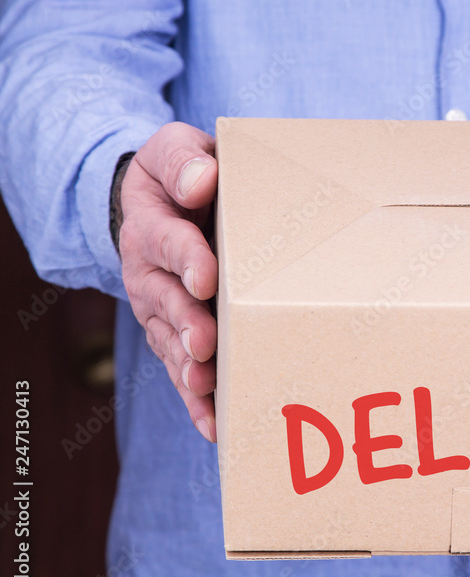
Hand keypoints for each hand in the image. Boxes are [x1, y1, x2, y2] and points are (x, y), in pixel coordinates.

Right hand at [118, 122, 219, 441]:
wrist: (158, 203)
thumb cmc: (181, 175)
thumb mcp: (176, 150)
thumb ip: (186, 161)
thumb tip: (202, 181)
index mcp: (152, 224)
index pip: (170, 241)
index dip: (187, 258)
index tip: (205, 277)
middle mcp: (148, 272)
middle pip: (167, 302)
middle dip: (187, 324)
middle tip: (206, 346)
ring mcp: (159, 308)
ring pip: (171, 342)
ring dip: (189, 369)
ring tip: (208, 391)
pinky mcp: (174, 333)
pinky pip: (181, 368)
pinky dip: (196, 399)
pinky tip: (213, 425)